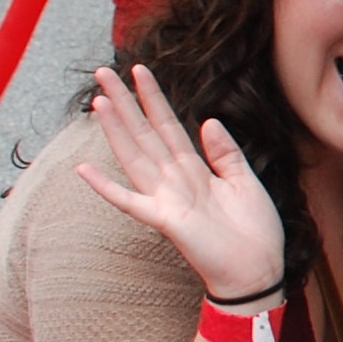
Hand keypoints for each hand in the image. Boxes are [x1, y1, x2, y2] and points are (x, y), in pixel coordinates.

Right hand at [73, 63, 287, 299]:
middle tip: (103, 71)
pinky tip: (84, 169)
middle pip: (144, 133)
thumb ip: (226, 152)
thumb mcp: (245, 181)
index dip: (153, 98)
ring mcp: (167, 199)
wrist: (259, 271)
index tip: (139, 70)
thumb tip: (208, 120)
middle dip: (124, 102)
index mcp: (195, 169)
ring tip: (98, 101)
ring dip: (115, 130)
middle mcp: (174, 180)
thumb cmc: (253, 231)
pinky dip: (106, 187)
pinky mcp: (166, 220)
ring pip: (134, 156)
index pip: (168, 125)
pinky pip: (130, 202)